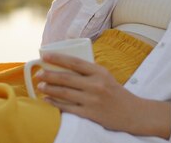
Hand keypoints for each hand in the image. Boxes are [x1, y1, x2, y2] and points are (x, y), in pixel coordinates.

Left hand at [36, 53, 170, 137]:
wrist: (132, 113)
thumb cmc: (116, 93)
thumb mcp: (105, 76)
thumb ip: (89, 71)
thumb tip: (65, 65)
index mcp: (99, 71)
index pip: (75, 62)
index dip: (58, 58)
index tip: (45, 56)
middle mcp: (95, 84)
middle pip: (66, 77)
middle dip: (49, 75)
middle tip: (38, 73)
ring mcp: (92, 99)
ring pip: (65, 92)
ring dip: (49, 88)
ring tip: (40, 86)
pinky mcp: (90, 113)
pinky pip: (68, 107)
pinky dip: (55, 103)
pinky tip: (47, 99)